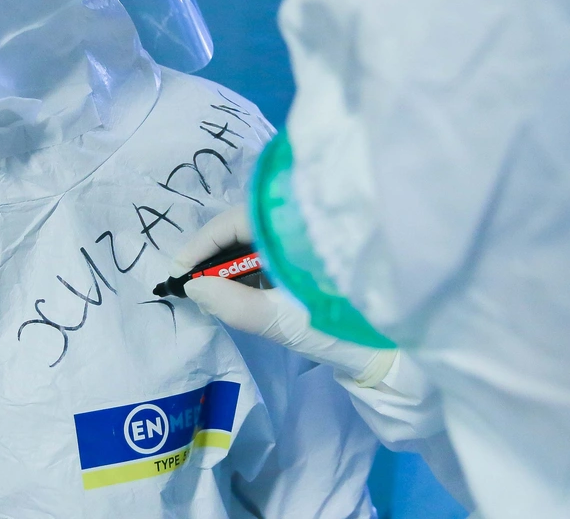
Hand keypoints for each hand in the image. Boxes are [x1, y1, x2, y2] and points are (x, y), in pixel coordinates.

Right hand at [173, 207, 396, 386]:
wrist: (391, 349)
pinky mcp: (309, 257)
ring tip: (210, 292)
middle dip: (214, 255)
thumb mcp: (283, 321)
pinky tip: (239, 293)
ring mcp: (305, 239)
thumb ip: (234, 304)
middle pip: (243, 226)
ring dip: (231, 264)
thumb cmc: (342, 328)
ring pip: (255, 240)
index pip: (235, 220)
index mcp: (295, 226)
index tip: (178, 271)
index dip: (202, 244)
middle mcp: (300, 223)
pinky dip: (250, 271)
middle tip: (190, 285)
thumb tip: (193, 286)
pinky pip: (270, 253)